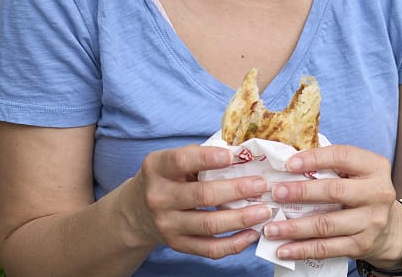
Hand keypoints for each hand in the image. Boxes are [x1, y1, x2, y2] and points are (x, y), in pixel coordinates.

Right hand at [123, 144, 274, 259]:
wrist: (137, 211)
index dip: (207, 158)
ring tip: (264, 211)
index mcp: (157, 168)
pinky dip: (233, 244)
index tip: (233, 156)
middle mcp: (159, 197)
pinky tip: (251, 234)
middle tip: (263, 184)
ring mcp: (167, 224)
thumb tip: (242, 152)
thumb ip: (201, 154)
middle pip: (202, 195)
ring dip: (241, 218)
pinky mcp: (177, 245)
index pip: (181, 161)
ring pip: (209, 225)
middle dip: (237, 190)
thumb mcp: (173, 159)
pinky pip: (209, 249)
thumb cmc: (167, 177)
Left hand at [260, 145, 401, 264]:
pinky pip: (327, 248)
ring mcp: (371, 221)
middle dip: (301, 192)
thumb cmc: (362, 191)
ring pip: (327, 224)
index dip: (314, 158)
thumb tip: (288, 163)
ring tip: (270, 228)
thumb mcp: (356, 172)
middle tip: (275, 193)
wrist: (389, 227)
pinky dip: (302, 249)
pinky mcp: (362, 245)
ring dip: (294, 227)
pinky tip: (283, 249)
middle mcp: (378, 193)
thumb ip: (332, 165)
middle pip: (334, 191)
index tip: (288, 164)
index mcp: (375, 167)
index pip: (342, 156)